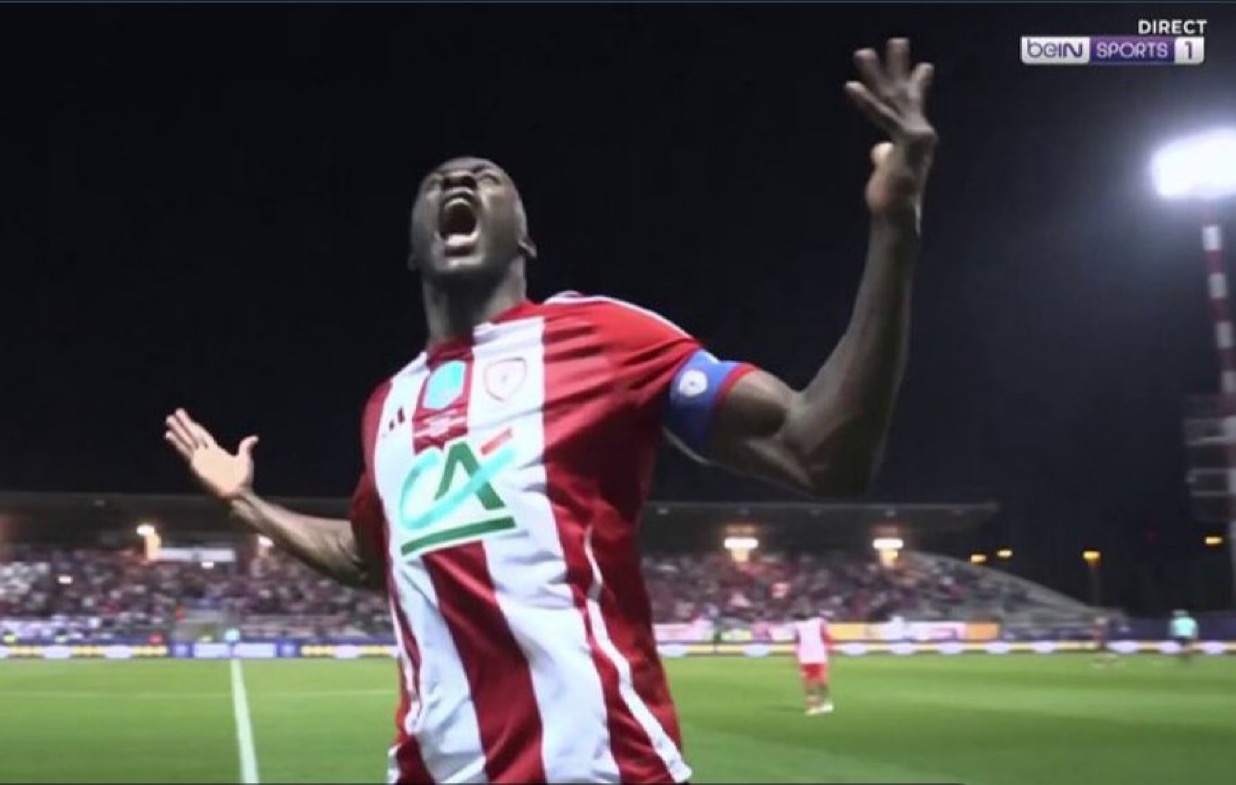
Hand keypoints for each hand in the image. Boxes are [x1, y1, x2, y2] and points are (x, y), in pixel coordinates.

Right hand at [164, 408, 258, 500]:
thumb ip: (245, 447)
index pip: (204, 436)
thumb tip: (254, 438)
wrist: (237, 495)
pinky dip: (176, 444)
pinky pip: (184, 453)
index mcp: (216, 452)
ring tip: (168, 419)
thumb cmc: (242, 481)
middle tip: (175, 413)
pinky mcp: (195, 466)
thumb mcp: (244, 460)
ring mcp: (199, 460)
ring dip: (177, 430)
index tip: (190, 419)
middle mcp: (205, 455)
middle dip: (184, 424)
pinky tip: (169, 435)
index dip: (197, 427)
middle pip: (192, 435)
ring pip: (186, 441)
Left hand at [844, 38, 937, 218]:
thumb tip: (879, 147)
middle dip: (898, 65)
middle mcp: (920, 131)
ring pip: (892, 96)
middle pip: (905, 91)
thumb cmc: (890, 195)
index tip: (923, 66)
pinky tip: (851, 86)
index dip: (917, 83)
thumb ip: (885, 152)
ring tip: (862, 53)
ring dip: (875, 72)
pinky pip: (881, 115)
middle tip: (896, 40)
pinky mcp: (903, 141)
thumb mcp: (887, 167)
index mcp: (916, 136)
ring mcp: (915, 134)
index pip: (914, 104)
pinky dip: (865, 101)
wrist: (897, 214)